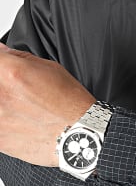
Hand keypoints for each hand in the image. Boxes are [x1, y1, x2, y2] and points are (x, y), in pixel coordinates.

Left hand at [0, 43, 95, 165]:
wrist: (78, 133)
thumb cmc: (70, 102)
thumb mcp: (51, 68)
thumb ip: (19, 58)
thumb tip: (2, 52)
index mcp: (12, 73)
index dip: (2, 61)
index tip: (6, 65)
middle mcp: (0, 95)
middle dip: (3, 81)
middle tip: (18, 88)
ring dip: (4, 101)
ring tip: (20, 104)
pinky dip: (4, 118)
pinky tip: (18, 118)